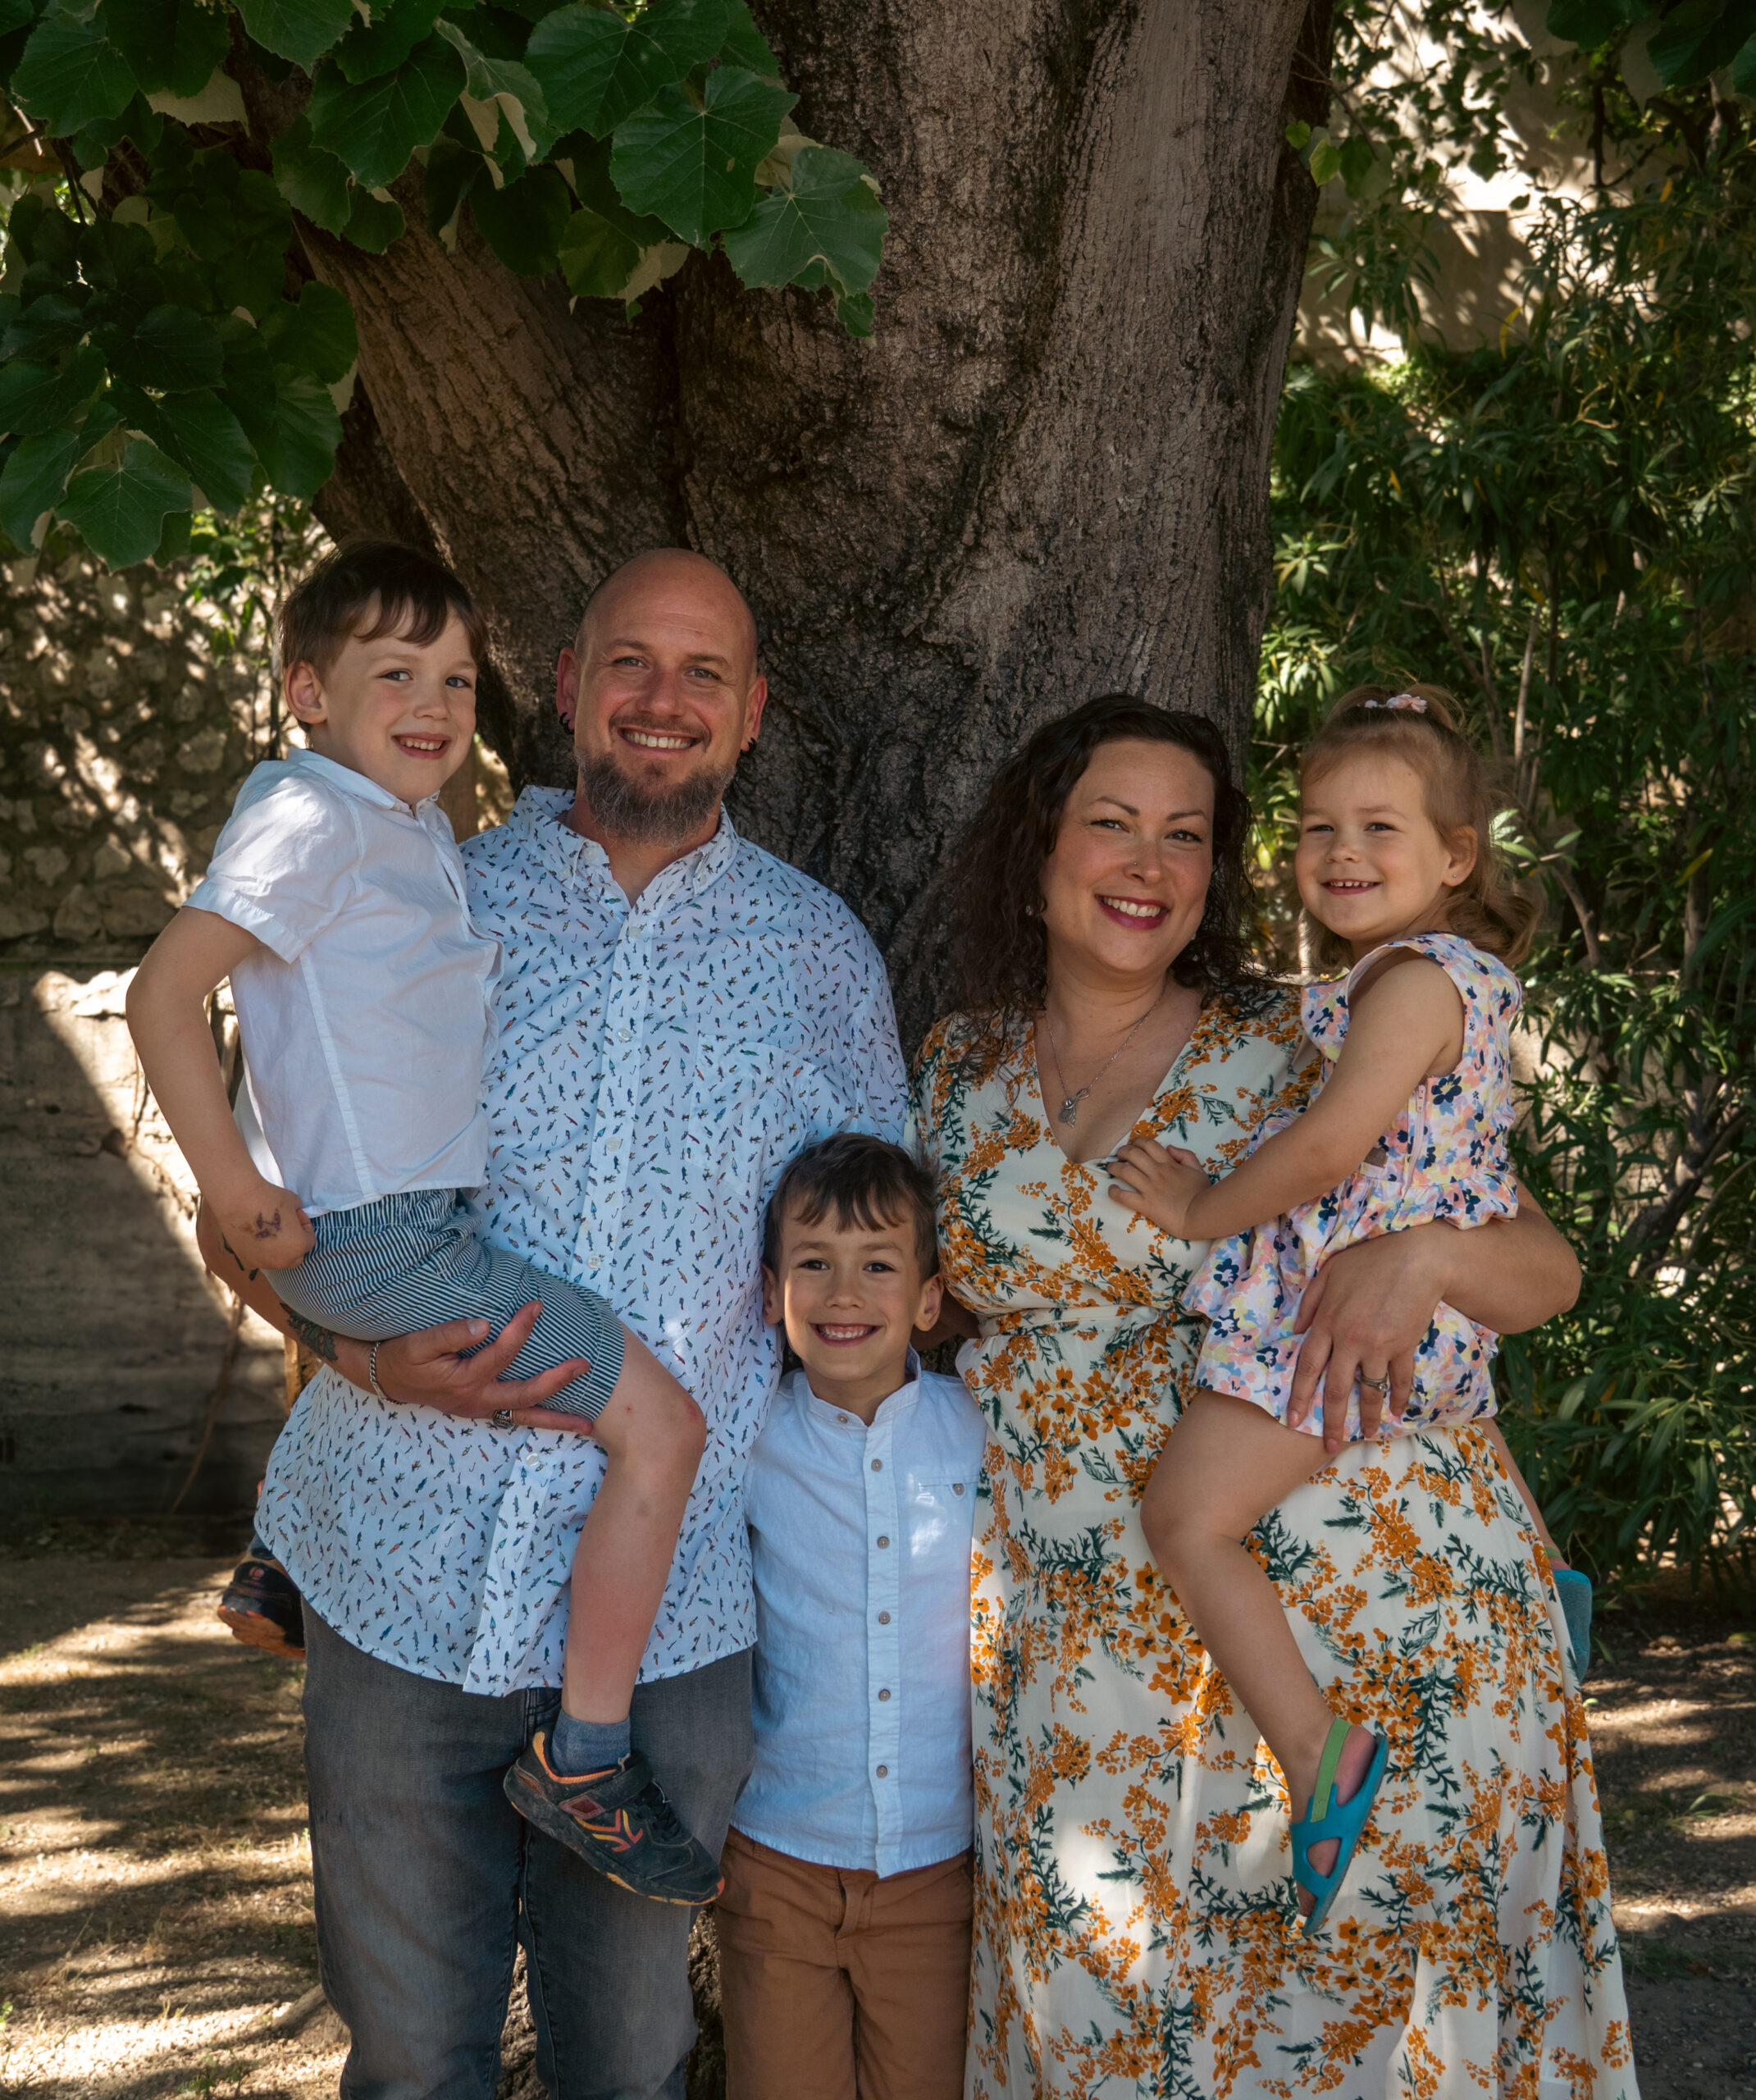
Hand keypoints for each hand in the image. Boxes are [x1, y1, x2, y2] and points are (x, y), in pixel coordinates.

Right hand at [214, 1178, 313, 1269]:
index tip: (296, 1215)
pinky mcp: (245, 1260)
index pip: (309, 1241)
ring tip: (270, 1232)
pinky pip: (259, 1259)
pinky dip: (260, 1252)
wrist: (238, 1200)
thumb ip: (298, 1214)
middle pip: (295, 1257)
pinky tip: (255, 1237)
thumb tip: (295, 1216)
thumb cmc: (270, 1198)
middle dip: (295, 1244)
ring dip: (278, 1250)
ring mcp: (262, 1263)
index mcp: (298, 1246)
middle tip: (288, 1228)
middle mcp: (282, 1260)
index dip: (305, 1225)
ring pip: (276, 1260)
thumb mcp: (294, 1202)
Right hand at [366, 1301, 594, 1426]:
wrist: (386, 1377)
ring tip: (588, 1424)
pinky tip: (561, 1420)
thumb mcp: (418, 1343)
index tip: (537, 1306)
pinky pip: (516, 1417)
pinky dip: (540, 1420)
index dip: (521, 1329)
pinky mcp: (481, 1408)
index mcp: (464, 1381)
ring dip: (556, 1419)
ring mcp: (481, 1408)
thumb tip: (483, 1324)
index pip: (502, 1353)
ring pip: (524, 1415)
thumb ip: (449, 1334)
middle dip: (558, 1381)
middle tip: (585, 1365)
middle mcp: (477, 1400)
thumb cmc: (402, 1357)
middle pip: (525, 1394)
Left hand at [1107, 1139, 1207, 1236]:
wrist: (1201, 1215)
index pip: (1149, 1145)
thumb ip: (1185, 1155)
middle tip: (1119, 1155)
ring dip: (1115, 1168)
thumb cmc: (1202, 1194)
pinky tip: (1112, 1190)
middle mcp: (1157, 1173)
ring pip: (1126, 1172)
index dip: (1138, 1142)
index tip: (1133, 1146)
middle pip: (1133, 1154)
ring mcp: (1150, 1189)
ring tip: (1111, 1168)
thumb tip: (1170, 1148)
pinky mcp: (1146, 1205)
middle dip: (1123, 1152)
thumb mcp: (1198, 1169)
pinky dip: (1115, 1192)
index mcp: (1169, 1164)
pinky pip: (1125, 1196)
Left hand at [1290, 1229, 1448, 1451]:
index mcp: (1327, 1323)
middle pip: (1336, 1389)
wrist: (1415, 1257)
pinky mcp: (1404, 1346)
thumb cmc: (1368, 1260)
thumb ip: (1310, 1303)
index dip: (1300, 1396)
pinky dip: (1398, 1397)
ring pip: (1369, 1390)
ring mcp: (1378, 1346)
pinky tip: (1396, 1411)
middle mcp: (1350, 1340)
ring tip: (1366, 1435)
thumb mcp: (1328, 1274)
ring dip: (1367, 1417)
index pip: (1308, 1367)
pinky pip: (1399, 1379)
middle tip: (1329, 1447)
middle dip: (1331, 1422)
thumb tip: (1297, 1329)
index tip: (1294, 1421)